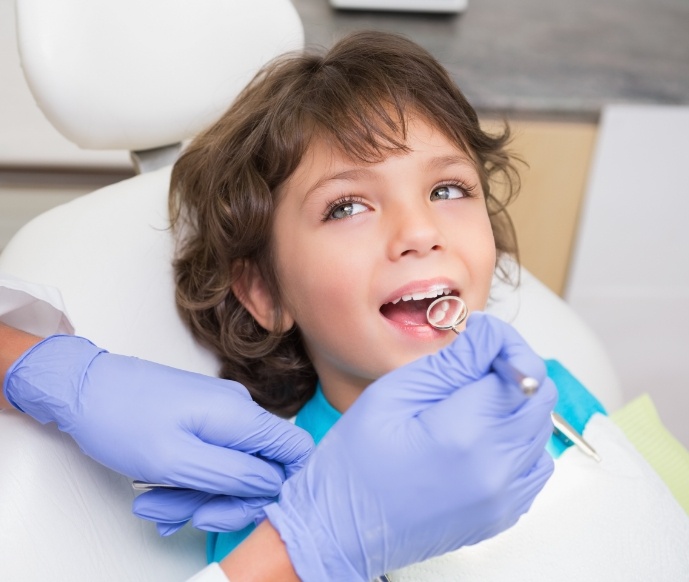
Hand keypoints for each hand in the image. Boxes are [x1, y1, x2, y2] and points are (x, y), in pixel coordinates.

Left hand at [3, 335, 313, 530]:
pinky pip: (210, 460)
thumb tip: (273, 484)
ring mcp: (219, 415)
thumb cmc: (121, 417)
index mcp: (240, 415)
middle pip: (260, 469)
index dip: (284, 485)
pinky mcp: (201, 421)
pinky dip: (188, 483)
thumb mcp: (177, 460)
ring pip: (230, 470)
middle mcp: (237, 412)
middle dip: (224, 501)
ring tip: (156, 505)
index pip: (296, 449)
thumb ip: (233, 475)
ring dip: (197, 496)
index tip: (250, 507)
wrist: (83, 389)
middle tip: (188, 516)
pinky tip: (159, 495)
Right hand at [262, 313, 556, 580]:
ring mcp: (503, 497)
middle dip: (513, 370)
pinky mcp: (503, 514)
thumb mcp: (394, 393)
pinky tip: (480, 437)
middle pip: (541, 398)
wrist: (342, 528)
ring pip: (541, 429)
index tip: (481, 340)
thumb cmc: (355, 463)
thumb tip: (489, 335)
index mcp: (465, 433)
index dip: (504, 344)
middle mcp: (495, 469)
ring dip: (515, 405)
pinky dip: (517, 441)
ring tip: (470, 404)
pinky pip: (534, 464)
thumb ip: (451, 362)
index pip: (522, 370)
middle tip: (473, 367)